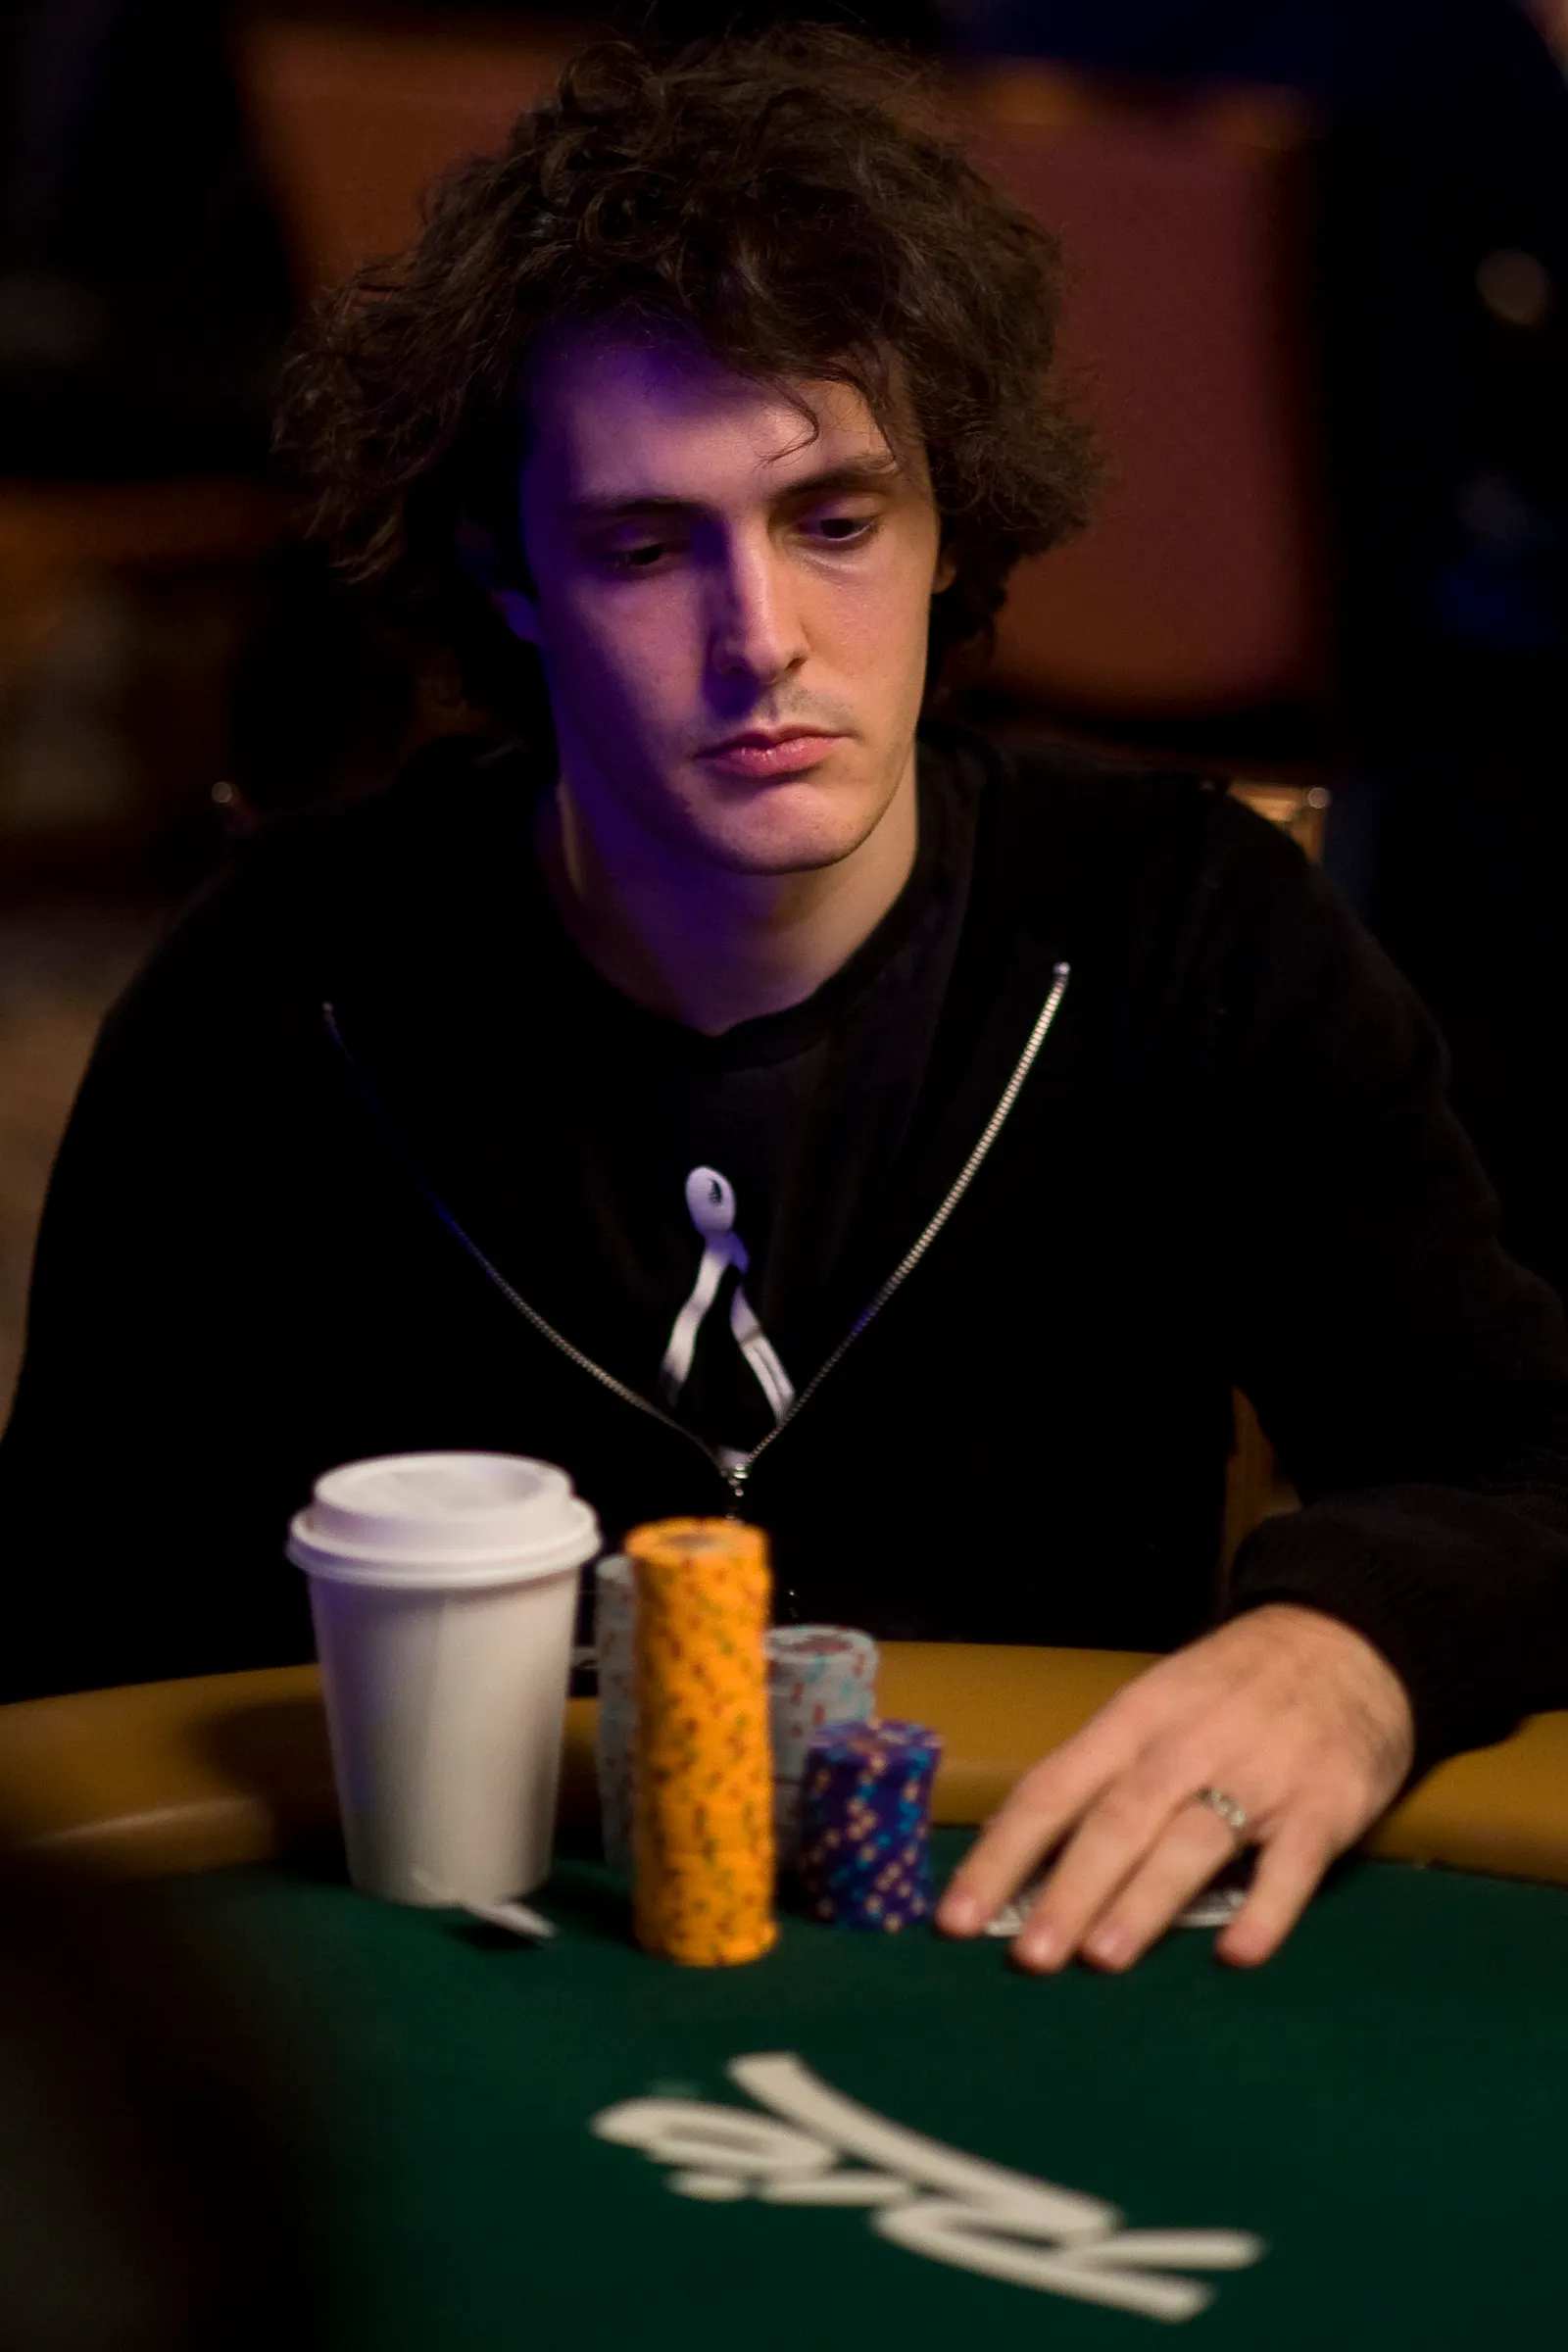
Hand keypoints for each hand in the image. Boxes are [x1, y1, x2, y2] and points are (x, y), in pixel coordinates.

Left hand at [936, 1603, 1414, 1971]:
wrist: (1346, 1640)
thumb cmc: (1228, 1688)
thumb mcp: (1154, 1707)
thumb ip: (1102, 1776)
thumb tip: (1022, 1856)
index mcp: (1131, 1721)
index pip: (1050, 1790)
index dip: (1001, 1854)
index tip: (957, 1918)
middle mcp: (1185, 1745)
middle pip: (1116, 1819)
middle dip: (1068, 1888)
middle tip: (1029, 1955)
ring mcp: (1257, 1775)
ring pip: (1191, 1840)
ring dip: (1145, 1899)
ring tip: (1104, 1957)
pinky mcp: (1324, 1804)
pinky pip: (1291, 1863)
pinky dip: (1266, 1908)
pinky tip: (1239, 1952)